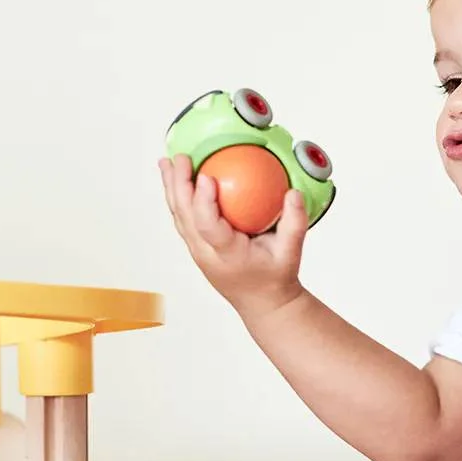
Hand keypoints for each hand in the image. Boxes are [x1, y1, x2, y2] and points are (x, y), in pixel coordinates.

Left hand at [159, 154, 307, 317]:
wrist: (262, 302)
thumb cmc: (276, 277)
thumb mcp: (291, 253)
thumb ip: (294, 223)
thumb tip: (293, 192)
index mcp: (227, 255)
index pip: (209, 227)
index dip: (204, 202)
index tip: (206, 176)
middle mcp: (206, 253)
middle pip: (185, 217)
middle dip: (179, 186)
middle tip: (181, 158)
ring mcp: (198, 250)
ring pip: (179, 217)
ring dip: (171, 188)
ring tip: (167, 162)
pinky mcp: (197, 246)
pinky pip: (183, 218)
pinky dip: (178, 197)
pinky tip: (177, 178)